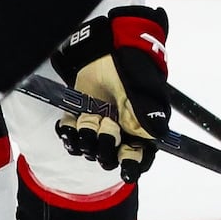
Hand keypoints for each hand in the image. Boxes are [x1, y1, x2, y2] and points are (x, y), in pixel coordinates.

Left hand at [51, 7, 170, 182]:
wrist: (111, 50)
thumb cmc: (134, 71)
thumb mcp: (145, 93)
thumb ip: (149, 115)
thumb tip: (155, 137)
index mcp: (140, 130)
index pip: (138, 157)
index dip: (132, 165)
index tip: (126, 170)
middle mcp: (119, 131)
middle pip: (109, 156)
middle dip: (105, 149)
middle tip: (107, 129)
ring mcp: (98, 122)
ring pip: (88, 147)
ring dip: (84, 141)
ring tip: (86, 125)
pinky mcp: (79, 113)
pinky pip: (69, 133)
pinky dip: (66, 133)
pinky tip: (67, 126)